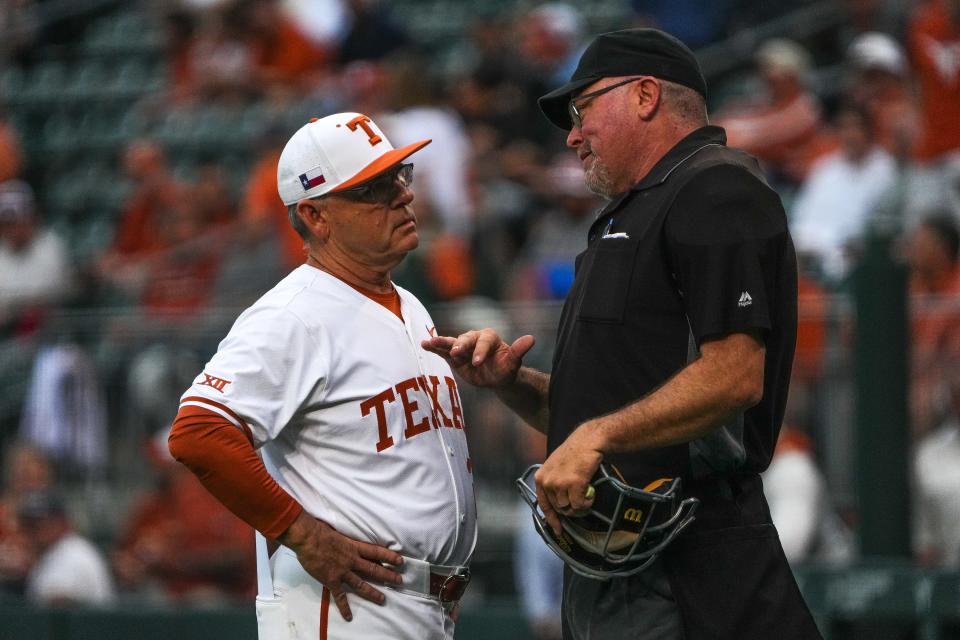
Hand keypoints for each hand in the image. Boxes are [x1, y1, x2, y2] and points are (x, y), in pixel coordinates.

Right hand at [278, 513, 403, 621]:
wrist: (309, 538)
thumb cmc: (321, 532)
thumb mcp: (340, 533)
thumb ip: (348, 541)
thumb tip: (351, 542)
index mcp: (354, 547)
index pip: (376, 552)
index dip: (389, 557)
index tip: (400, 561)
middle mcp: (352, 560)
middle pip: (374, 569)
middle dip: (388, 576)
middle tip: (400, 581)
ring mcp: (343, 571)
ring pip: (361, 584)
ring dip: (373, 593)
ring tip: (383, 600)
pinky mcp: (332, 580)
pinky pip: (339, 596)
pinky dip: (344, 607)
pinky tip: (349, 616)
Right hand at [421, 329, 534, 388]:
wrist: (496, 377)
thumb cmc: (505, 368)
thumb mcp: (513, 362)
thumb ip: (518, 351)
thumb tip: (531, 339)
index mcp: (489, 337)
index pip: (483, 342)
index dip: (480, 351)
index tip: (477, 362)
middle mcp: (474, 338)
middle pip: (465, 340)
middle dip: (461, 346)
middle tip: (456, 353)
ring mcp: (463, 346)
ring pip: (452, 343)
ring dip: (442, 343)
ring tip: (431, 342)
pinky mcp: (454, 356)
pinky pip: (443, 350)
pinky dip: (434, 348)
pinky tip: (424, 344)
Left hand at [534, 423, 603, 535]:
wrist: (587, 441)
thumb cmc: (574, 452)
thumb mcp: (555, 466)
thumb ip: (553, 482)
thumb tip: (558, 502)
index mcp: (540, 478)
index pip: (543, 504)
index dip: (551, 519)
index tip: (558, 529)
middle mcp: (547, 482)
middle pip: (558, 508)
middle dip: (570, 508)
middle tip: (580, 501)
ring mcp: (559, 484)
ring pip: (569, 508)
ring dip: (579, 505)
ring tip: (586, 493)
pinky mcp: (573, 485)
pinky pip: (579, 505)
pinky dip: (587, 502)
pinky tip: (590, 493)